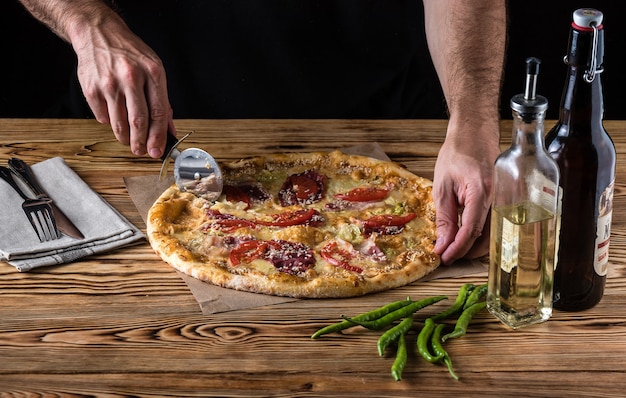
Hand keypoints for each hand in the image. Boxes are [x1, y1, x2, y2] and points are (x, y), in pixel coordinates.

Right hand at [72, 18, 172, 157]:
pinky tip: (113, 116)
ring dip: (125, 138)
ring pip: (119, 123)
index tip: (157, 151)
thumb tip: (170, 131)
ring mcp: (110, 83)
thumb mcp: (154, 70)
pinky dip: (109, 122)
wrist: (98, 33)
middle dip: (141, 143)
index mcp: (153, 72)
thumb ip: (163, 102)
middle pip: (138, 121)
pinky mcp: (92, 87)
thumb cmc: (130, 53)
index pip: (158, 112)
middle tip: (141, 151)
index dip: (159, 137)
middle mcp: (131, 77)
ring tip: (129, 140)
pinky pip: (102, 116)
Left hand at [432, 125, 499, 263]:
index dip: (457, 248)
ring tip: (455, 248)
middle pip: (487, 237)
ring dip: (475, 247)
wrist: (475, 132)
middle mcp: (500, 197)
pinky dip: (483, 235)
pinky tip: (469, 237)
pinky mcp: (509, 200)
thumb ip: (444, 217)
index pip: (471, 230)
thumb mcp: (442, 186)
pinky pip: (498, 224)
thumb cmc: (457, 153)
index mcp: (481, 191)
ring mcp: (508, 199)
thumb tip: (442, 244)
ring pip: (495, 234)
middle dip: (466, 252)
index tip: (444, 258)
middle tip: (447, 255)